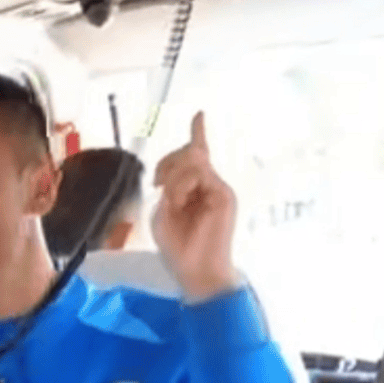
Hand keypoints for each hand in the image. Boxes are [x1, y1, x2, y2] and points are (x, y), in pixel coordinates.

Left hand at [151, 112, 240, 302]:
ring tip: (173, 203)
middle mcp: (209, 184)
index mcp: (194, 188)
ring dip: (174, 180)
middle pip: (188, 153)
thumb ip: (171, 188)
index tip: (199, 114)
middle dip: (167, 164)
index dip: (197, 133)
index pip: (196, 155)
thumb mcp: (164, 213)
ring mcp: (218, 187)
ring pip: (191, 161)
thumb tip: (182, 168)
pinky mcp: (223, 193)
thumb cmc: (177, 246)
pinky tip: (179, 202)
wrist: (196, 268)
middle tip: (160, 188)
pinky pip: (198, 175)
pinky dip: (181, 186)